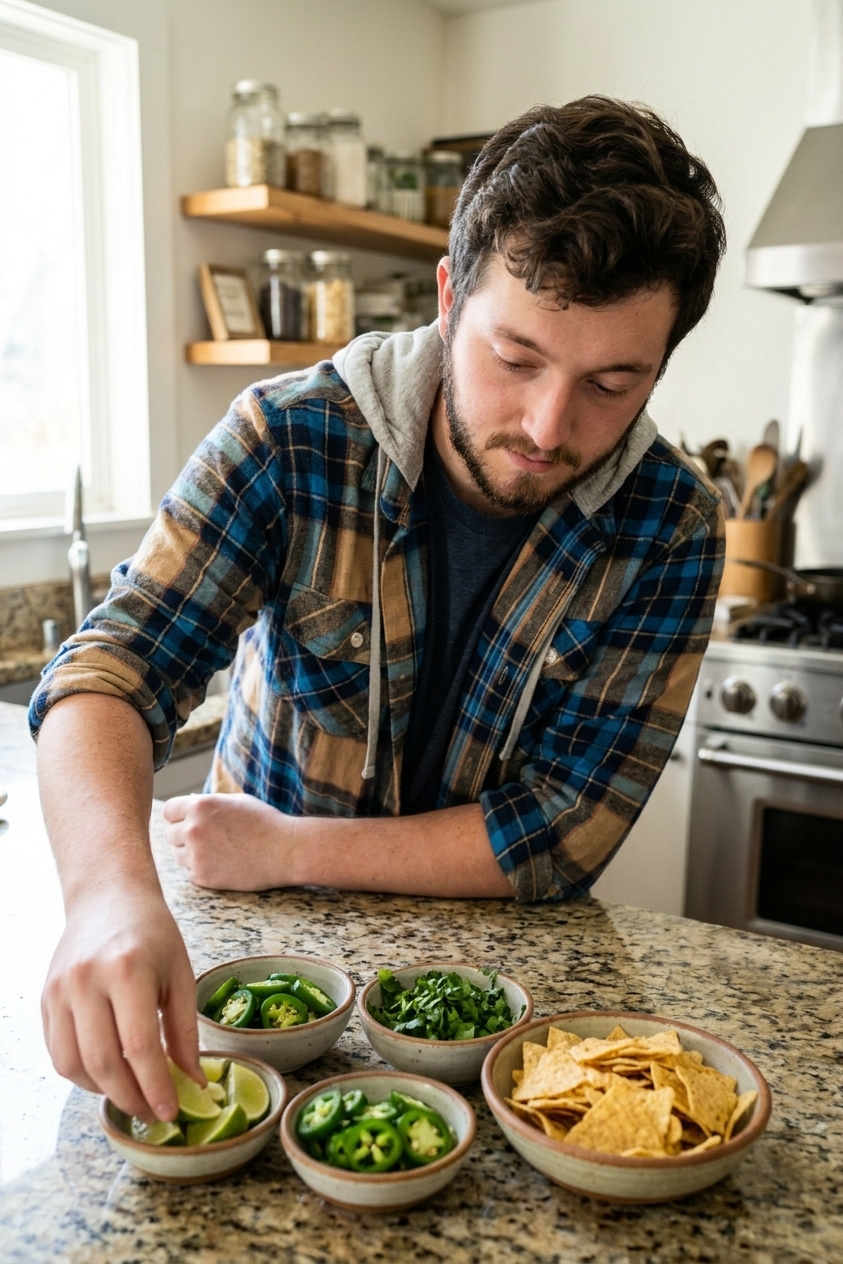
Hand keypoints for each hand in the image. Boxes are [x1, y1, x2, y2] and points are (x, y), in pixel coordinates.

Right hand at [41, 884, 202, 1120]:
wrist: (108, 898)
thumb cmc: (152, 934)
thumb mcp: (180, 974)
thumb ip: (185, 1032)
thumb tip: (192, 1082)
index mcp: (127, 970)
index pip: (139, 1047)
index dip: (155, 1087)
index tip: (170, 1112)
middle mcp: (86, 981)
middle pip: (103, 1062)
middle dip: (130, 1097)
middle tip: (152, 1112)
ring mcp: (60, 990)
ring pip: (73, 1065)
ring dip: (103, 1090)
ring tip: (131, 1092)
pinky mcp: (45, 998)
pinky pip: (58, 1052)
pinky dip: (82, 1074)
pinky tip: (108, 1073)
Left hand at [163, 793, 291, 890]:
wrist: (285, 850)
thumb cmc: (264, 822)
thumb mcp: (235, 801)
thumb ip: (208, 803)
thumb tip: (187, 805)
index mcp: (200, 806)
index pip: (168, 811)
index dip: (178, 817)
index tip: (188, 822)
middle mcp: (193, 829)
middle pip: (170, 834)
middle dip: (184, 836)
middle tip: (207, 839)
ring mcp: (197, 854)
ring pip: (178, 855)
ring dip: (191, 854)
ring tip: (218, 852)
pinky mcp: (203, 877)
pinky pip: (190, 872)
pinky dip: (202, 870)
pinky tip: (223, 864)